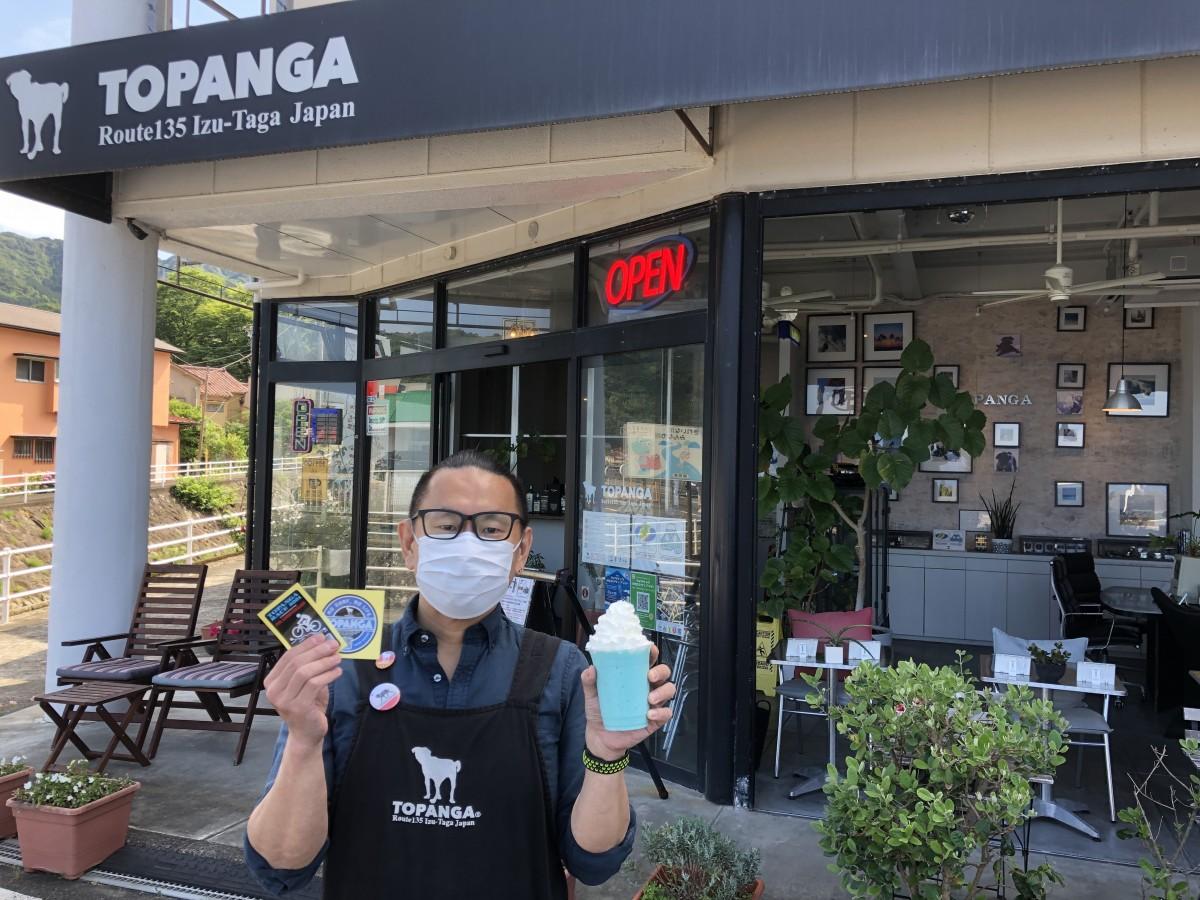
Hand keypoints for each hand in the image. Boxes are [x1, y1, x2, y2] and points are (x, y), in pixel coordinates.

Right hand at [263, 635, 343, 746]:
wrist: (306, 734)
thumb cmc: (307, 705)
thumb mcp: (304, 683)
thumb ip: (309, 665)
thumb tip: (323, 643)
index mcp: (272, 681)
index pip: (288, 657)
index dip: (306, 645)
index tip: (321, 637)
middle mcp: (274, 690)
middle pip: (296, 663)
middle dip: (317, 651)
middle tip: (333, 645)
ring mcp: (284, 700)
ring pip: (305, 672)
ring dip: (324, 662)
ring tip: (338, 658)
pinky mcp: (298, 707)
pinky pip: (314, 684)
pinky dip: (328, 675)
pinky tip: (338, 671)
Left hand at [581, 644, 675, 760]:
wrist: (601, 737)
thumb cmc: (599, 711)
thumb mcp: (592, 695)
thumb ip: (589, 681)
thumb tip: (591, 669)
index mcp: (635, 677)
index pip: (648, 660)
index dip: (652, 652)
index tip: (650, 650)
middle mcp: (647, 687)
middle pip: (664, 672)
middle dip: (661, 671)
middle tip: (650, 676)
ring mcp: (653, 703)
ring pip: (669, 690)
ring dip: (663, 692)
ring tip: (650, 698)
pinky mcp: (655, 720)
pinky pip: (666, 713)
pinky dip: (661, 712)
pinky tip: (649, 714)